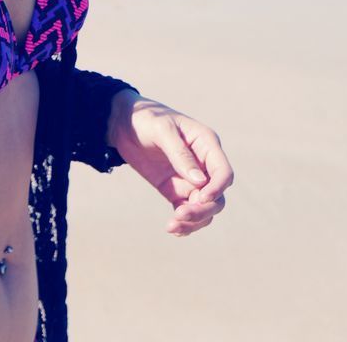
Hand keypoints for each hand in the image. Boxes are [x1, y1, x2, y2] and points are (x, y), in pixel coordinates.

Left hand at [107, 89, 233, 236]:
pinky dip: (184, 223)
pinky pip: (187, 211)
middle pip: (217, 196)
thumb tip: (200, 182)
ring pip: (204, 209)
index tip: (200, 198)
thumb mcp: (162, 130)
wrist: (123, 123)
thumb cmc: (146, 119)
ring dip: (193, 221)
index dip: (217, 188)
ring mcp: (190, 179)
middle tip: (180, 214)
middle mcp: (203, 164)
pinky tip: (172, 228)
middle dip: (203, 209)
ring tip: (172, 225)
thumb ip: (180, 154)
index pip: (223, 173)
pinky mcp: (176, 190)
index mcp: (206, 144)